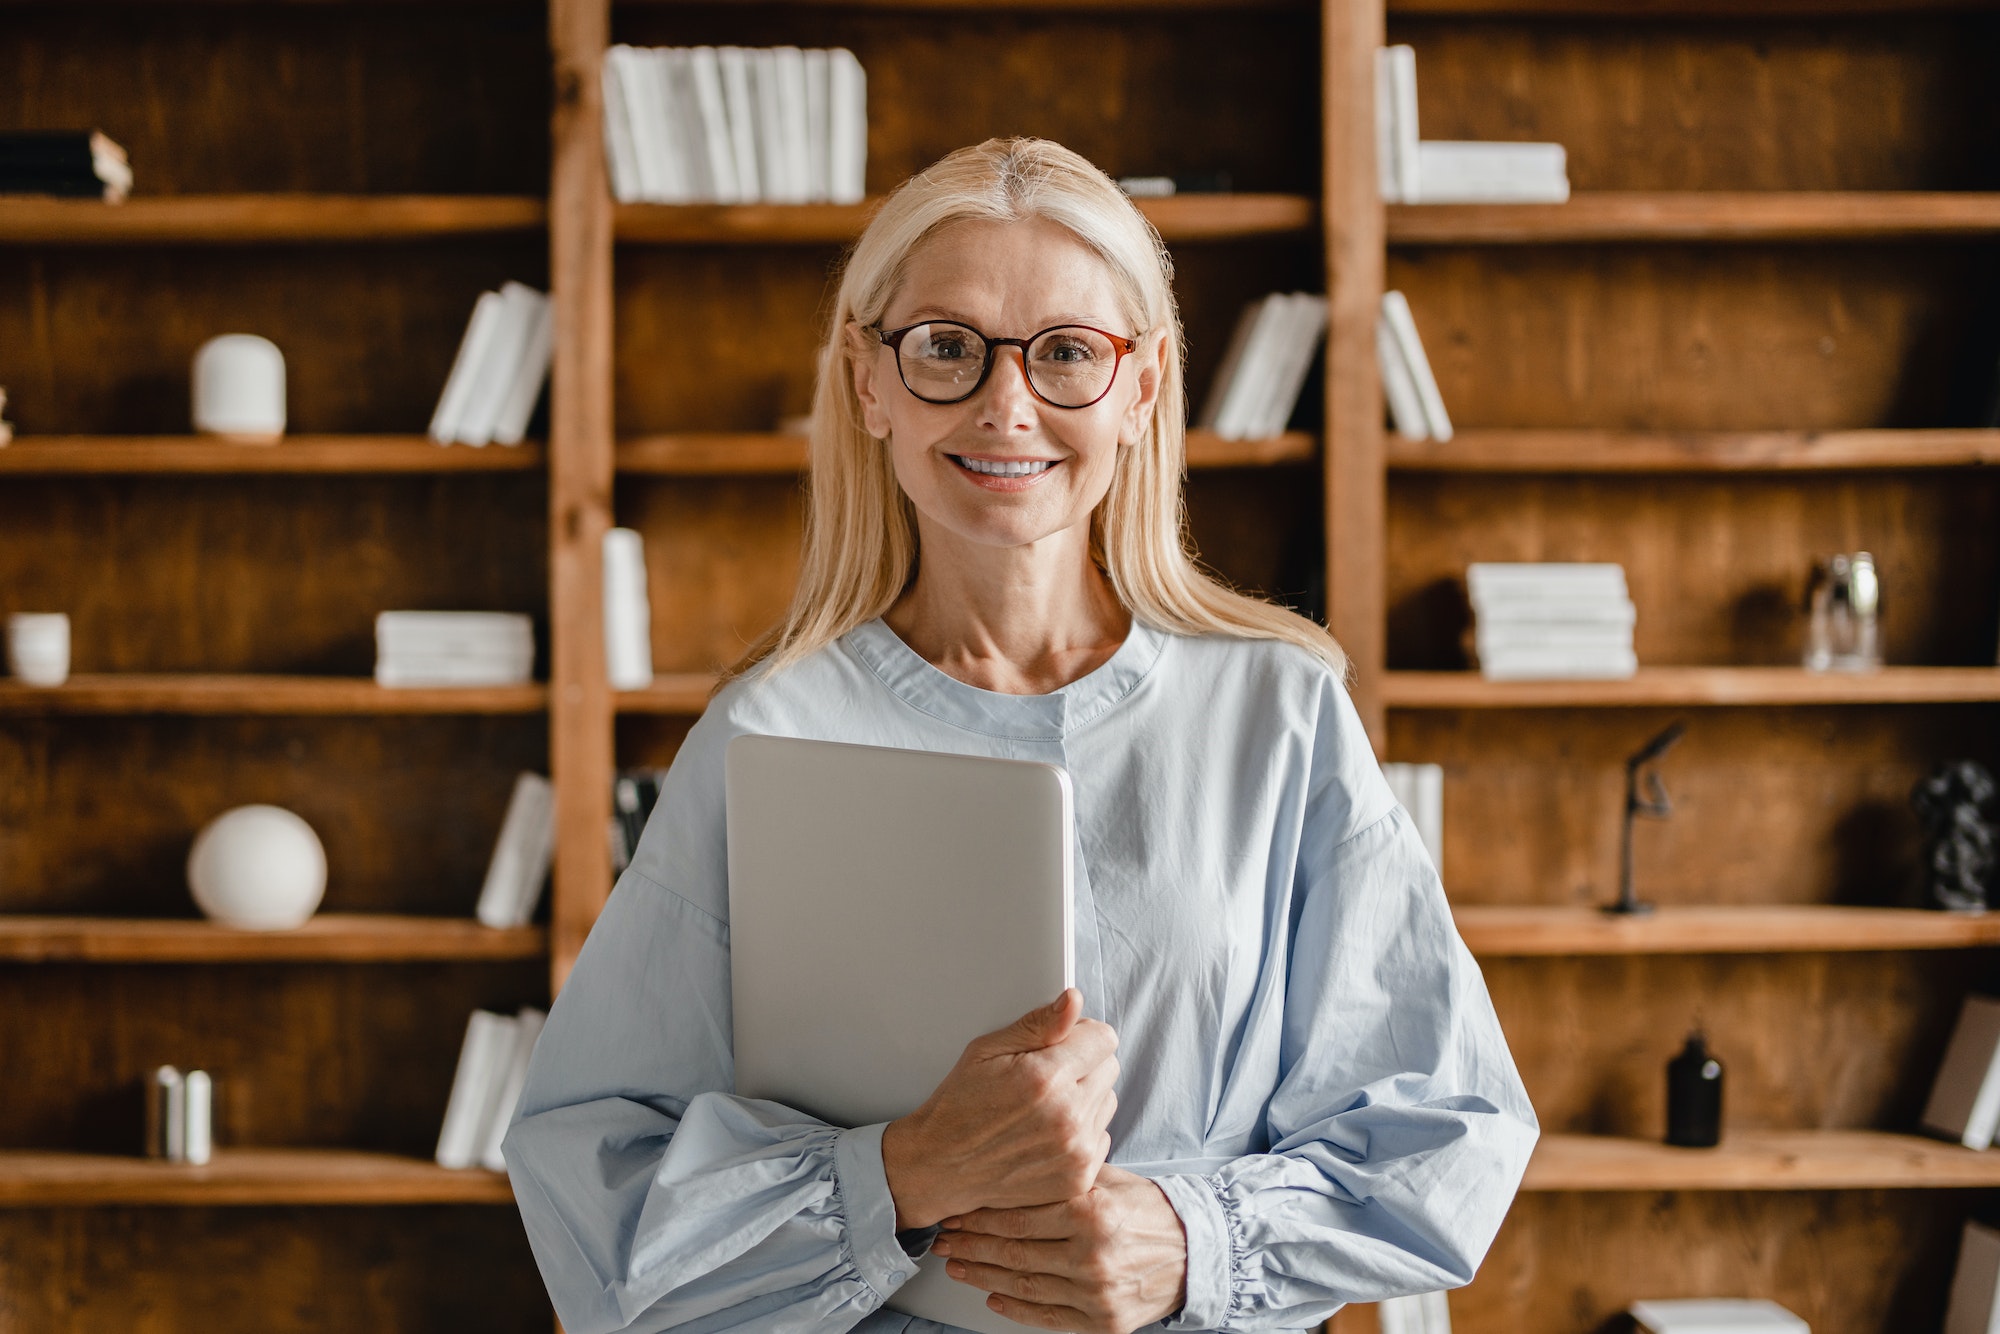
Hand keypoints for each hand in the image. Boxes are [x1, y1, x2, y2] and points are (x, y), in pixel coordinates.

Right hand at [882, 988, 1118, 1228]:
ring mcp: (1076, 1152)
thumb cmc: (960, 1104)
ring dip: (1085, 1099)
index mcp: (1046, 1078)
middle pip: (1109, 1067)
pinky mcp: (1078, 1179)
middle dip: (1083, 1064)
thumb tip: (1074, 1001)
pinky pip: (1102, 1137)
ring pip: (1107, 1101)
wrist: (941, 1166)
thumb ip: (1038, 1024)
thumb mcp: (987, 1050)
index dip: (1081, 1035)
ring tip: (1045, 1106)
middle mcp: (1067, 1117)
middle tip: (1046, 1076)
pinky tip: (1047, 1133)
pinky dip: (1082, 1133)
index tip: (1061, 1043)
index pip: (1103, 1038)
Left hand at [931, 1165, 1188, 1333]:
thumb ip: (1064, 1177)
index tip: (956, 1211)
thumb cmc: (1149, 1211)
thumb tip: (1012, 1164)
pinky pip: (1048, 1316)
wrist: (1194, 1252)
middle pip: (1013, 1251)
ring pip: (1024, 1285)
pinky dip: (1016, 1307)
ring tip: (957, 1265)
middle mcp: (1092, 1255)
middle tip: (944, 1239)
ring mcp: (1097, 1292)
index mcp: (1091, 1213)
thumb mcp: (1109, 1180)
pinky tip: (993, 1296)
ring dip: (983, 1276)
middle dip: (970, 1245)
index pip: (1019, 1217)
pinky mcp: (1104, 1322)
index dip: (980, 1216)